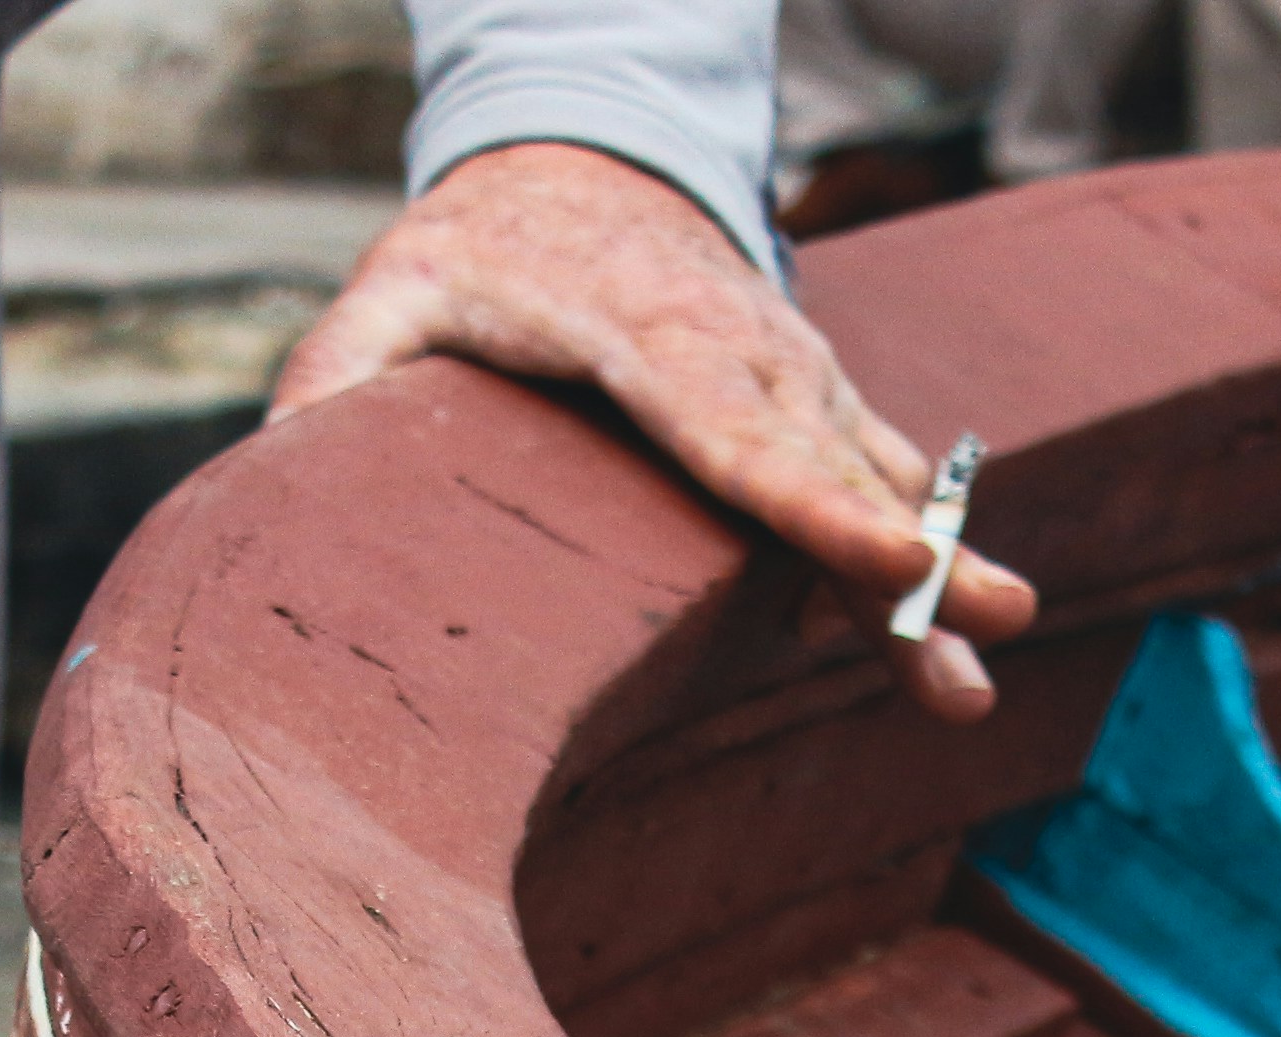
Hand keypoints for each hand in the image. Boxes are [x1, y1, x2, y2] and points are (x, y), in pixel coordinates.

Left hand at [271, 142, 1037, 724]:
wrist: (577, 154)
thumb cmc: (477, 250)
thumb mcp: (390, 290)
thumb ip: (340, 375)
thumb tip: (281, 469)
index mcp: (636, 332)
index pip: (729, 432)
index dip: (809, 503)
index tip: (886, 558)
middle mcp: (733, 349)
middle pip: (826, 464)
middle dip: (913, 550)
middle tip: (987, 618)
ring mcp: (783, 367)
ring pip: (872, 469)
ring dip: (939, 559)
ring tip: (998, 637)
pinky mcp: (807, 389)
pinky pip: (876, 464)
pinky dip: (925, 532)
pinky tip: (965, 615)